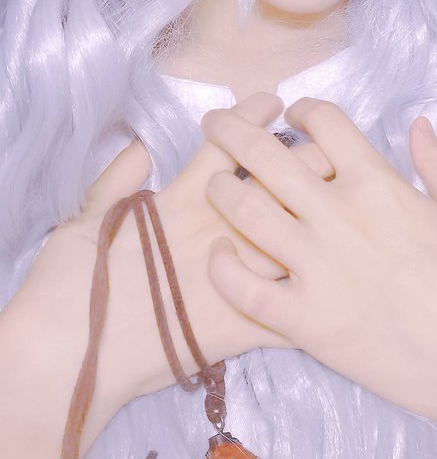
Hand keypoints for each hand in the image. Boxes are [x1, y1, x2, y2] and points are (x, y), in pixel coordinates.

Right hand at [17, 93, 334, 410]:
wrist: (69, 357)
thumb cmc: (69, 285)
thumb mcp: (85, 221)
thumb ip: (117, 180)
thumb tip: (142, 145)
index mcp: (180, 202)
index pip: (226, 149)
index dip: (252, 122)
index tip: (276, 101)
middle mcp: (214, 232)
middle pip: (276, 186)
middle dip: (307, 162)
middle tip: (328, 147)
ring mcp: (230, 278)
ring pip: (291, 236)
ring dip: (320, 218)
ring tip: (345, 201)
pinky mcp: (236, 328)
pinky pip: (286, 311)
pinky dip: (312, 297)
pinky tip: (343, 286)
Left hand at [203, 98, 436, 444]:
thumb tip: (417, 125)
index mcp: (381, 184)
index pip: (324, 122)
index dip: (302, 109)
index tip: (291, 113)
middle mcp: (341, 218)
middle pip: (267, 156)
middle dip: (232, 129)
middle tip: (216, 121)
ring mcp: (320, 271)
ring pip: (246, 214)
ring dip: (221, 190)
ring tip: (212, 183)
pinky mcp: (308, 324)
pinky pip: (246, 291)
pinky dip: (225, 269)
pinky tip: (220, 255)